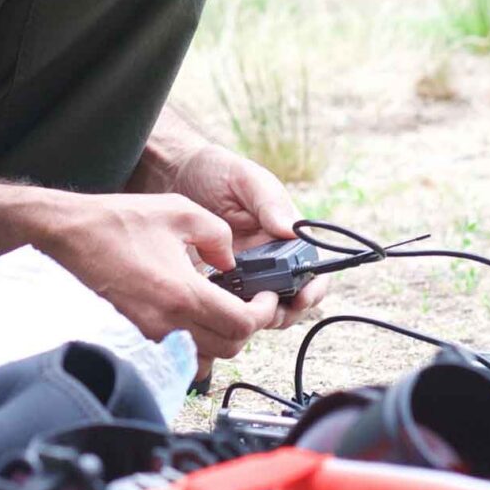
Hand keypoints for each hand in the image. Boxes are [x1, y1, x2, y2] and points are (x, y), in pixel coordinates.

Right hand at [32, 191, 279, 365]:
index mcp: (181, 293)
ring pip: (205, 357)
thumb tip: (231, 262)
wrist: (69, 236)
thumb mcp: (180, 212)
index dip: (263, 313)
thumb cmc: (118, 222)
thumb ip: (218, 236)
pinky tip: (194, 318)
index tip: (266, 298)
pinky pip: (178, 354)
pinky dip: (196, 344)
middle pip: (228, 348)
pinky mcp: (135, 336)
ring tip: (224, 309)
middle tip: (251, 303)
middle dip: (248, 327)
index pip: (240, 324)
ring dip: (222, 338)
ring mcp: (148, 334)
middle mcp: (165, 323)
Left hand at [142, 144, 331, 328]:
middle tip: (270, 313)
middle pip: (293, 297)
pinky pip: (230, 308)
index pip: (313, 268)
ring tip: (243, 313)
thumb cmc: (217, 172)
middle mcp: (271, 258)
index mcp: (286, 234)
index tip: (303, 295)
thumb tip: (291, 231)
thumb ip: (268, 202)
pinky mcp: (220, 283)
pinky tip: (217, 309)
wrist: (175, 175)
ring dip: (259, 317)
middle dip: (288, 311)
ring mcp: (246, 273)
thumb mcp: (244, 178)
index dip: (314, 287)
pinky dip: (229, 314)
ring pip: (263, 309)